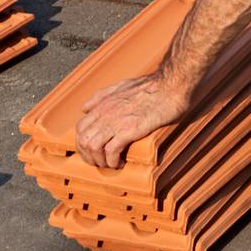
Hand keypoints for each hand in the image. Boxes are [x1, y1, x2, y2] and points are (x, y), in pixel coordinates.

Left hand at [75, 73, 191, 169]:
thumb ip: (102, 96)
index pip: (79, 128)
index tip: (93, 153)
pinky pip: (111, 150)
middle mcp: (105, 112)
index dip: (83, 145)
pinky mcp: (130, 129)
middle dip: (89, 156)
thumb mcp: (122, 85)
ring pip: (93, 147)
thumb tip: (85, 107)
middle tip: (100, 163)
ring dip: (100, 160)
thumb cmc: (151, 86)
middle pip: (83, 140)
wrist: (170, 86)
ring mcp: (116, 121)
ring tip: (111, 164)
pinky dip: (113, 161)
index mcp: (102, 104)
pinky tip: (121, 163)